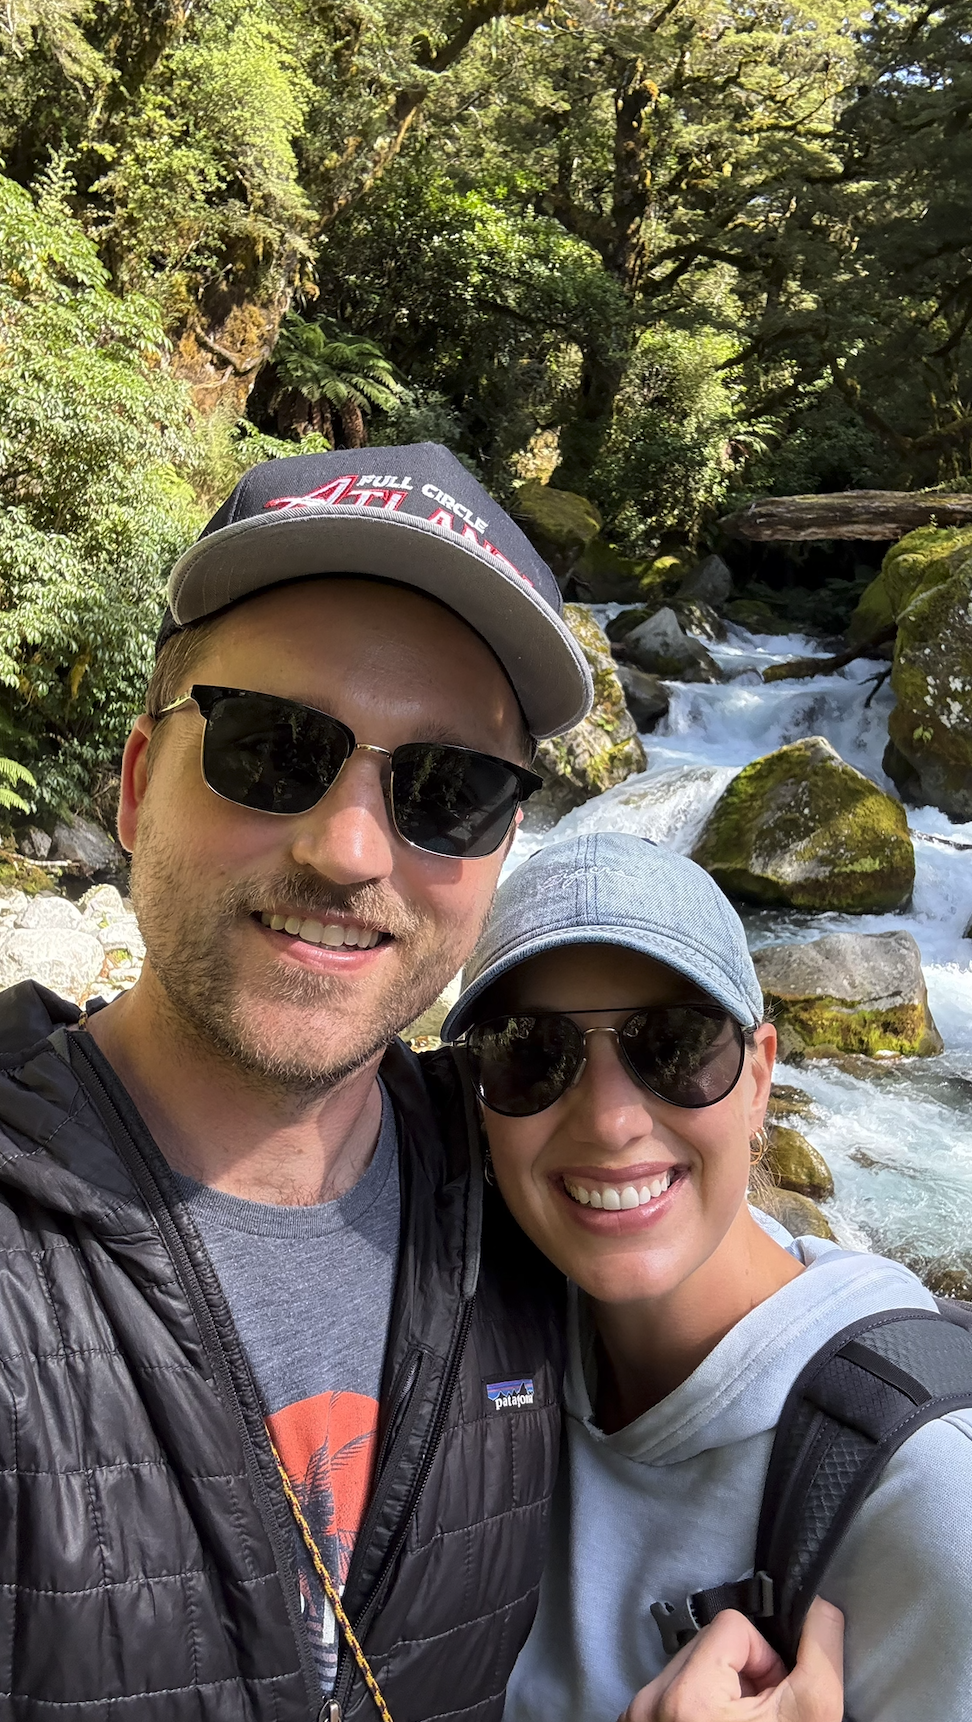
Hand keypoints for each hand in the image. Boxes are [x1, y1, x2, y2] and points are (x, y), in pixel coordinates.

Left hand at [617, 1597, 843, 1721]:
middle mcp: (649, 1705)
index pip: (732, 1626)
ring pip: (686, 1668)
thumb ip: (819, 1651)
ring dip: (718, 1690)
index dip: (764, 1658)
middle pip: (705, 1645)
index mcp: (687, 1699)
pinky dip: (695, 1708)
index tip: (773, 1698)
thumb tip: (817, 1605)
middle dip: (741, 1674)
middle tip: (759, 1716)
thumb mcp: (810, 1715)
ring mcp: (636, 1720)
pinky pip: (668, 1693)